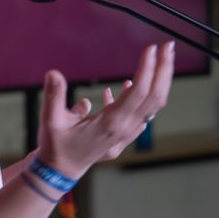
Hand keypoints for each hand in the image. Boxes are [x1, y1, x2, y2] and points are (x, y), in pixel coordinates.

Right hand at [36, 41, 175, 179]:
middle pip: (155, 96)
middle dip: (163, 70)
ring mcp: (128, 132)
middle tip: (168, 47)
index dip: (147, 69)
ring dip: (159, 81)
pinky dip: (144, 95)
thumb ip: (54, 96)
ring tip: (160, 59)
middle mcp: (125, 127)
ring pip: (153, 104)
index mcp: (111, 122)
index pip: (138, 92)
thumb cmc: (57, 145)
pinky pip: (142, 112)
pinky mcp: (124, 134)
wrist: (62, 170)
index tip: (151, 49)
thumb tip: (53, 73)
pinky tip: (131, 84)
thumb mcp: (51, 120)